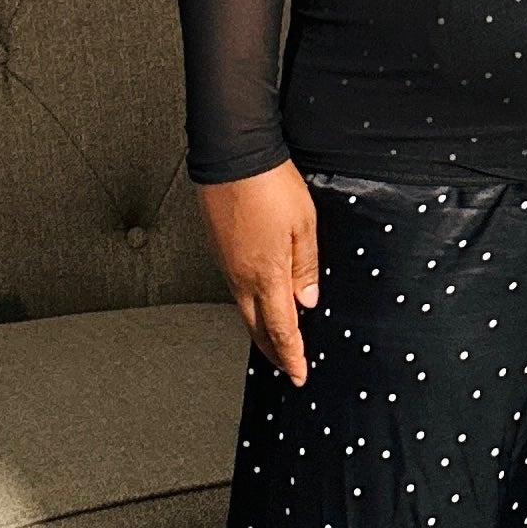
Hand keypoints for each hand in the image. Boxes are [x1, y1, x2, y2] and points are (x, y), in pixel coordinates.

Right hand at [198, 161, 320, 383]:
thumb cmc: (269, 184)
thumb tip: (307, 300)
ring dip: (260, 330)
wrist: (231, 154)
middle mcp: (240, 276)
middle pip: (257, 328)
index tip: (299, 373)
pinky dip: (249, 306)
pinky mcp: (219, 249)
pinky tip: (256, 302)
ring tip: (274, 341)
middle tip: (286, 367)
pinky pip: (235, 289)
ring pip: (244, 310)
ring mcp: (226, 264)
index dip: (291, 355)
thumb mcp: (305, 225)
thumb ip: (306, 267)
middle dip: (274, 351)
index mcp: (266, 275)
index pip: (282, 329)